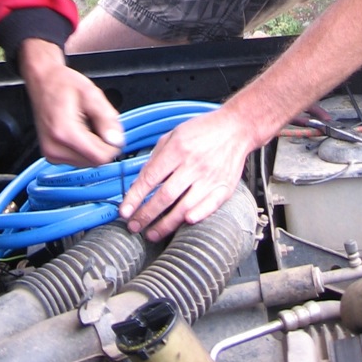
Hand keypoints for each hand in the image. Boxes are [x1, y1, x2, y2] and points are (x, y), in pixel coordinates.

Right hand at [20, 39, 123, 165]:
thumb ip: (107, 118)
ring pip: (88, 162)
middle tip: (96, 121)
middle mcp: (55, 149)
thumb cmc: (62, 84)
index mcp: (64, 133)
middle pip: (94, 161)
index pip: (100, 157)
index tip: (112, 131)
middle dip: (102, 143)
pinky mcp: (52, 155)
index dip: (112, 145)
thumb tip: (116, 140)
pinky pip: (79, 160)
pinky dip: (84, 147)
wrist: (42, 81)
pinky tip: (80, 130)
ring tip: (86, 124)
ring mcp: (52, 154)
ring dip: (94, 146)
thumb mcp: (91, 94)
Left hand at [119, 106, 251, 241]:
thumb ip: (157, 156)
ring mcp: (210, 178)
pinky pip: (209, 207)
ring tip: (152, 233)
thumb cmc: (204, 130)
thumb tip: (141, 179)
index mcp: (178, 149)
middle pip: (165, 196)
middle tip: (134, 226)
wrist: (236, 128)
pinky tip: (184, 224)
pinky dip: (197, 216)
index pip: (151, 178)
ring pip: (184, 207)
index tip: (125, 211)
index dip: (135, 197)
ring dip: (166, 224)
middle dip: (146, 215)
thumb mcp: (174, 133)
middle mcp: (193, 165)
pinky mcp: (224, 187)